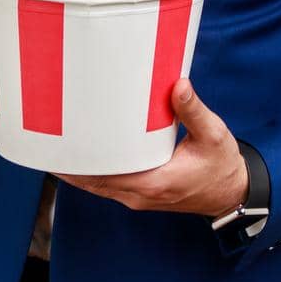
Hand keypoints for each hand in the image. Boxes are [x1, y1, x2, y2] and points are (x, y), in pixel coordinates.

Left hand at [53, 78, 248, 217]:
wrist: (232, 192)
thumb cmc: (222, 165)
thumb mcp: (213, 135)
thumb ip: (193, 110)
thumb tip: (178, 84)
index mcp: (155, 181)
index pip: (106, 175)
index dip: (79, 163)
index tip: (60, 144)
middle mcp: (140, 194)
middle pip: (92, 182)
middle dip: (70, 163)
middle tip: (48, 135)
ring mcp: (137, 197)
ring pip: (96, 186)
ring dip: (76, 169)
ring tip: (55, 143)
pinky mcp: (139, 194)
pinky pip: (106, 186)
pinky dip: (90, 173)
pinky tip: (79, 155)